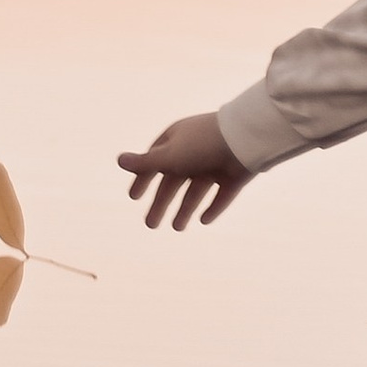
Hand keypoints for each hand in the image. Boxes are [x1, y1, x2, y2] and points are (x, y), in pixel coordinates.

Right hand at [116, 111, 251, 228]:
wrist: (247, 138)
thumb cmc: (203, 144)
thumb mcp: (170, 156)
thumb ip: (145, 162)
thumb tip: (119, 160)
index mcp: (177, 140)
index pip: (155, 161)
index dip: (143, 179)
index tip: (134, 198)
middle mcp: (195, 152)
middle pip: (174, 181)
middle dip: (161, 202)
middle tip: (150, 225)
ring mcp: (216, 163)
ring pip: (196, 190)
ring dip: (185, 208)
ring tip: (177, 228)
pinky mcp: (234, 175)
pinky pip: (221, 195)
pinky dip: (213, 207)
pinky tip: (204, 221)